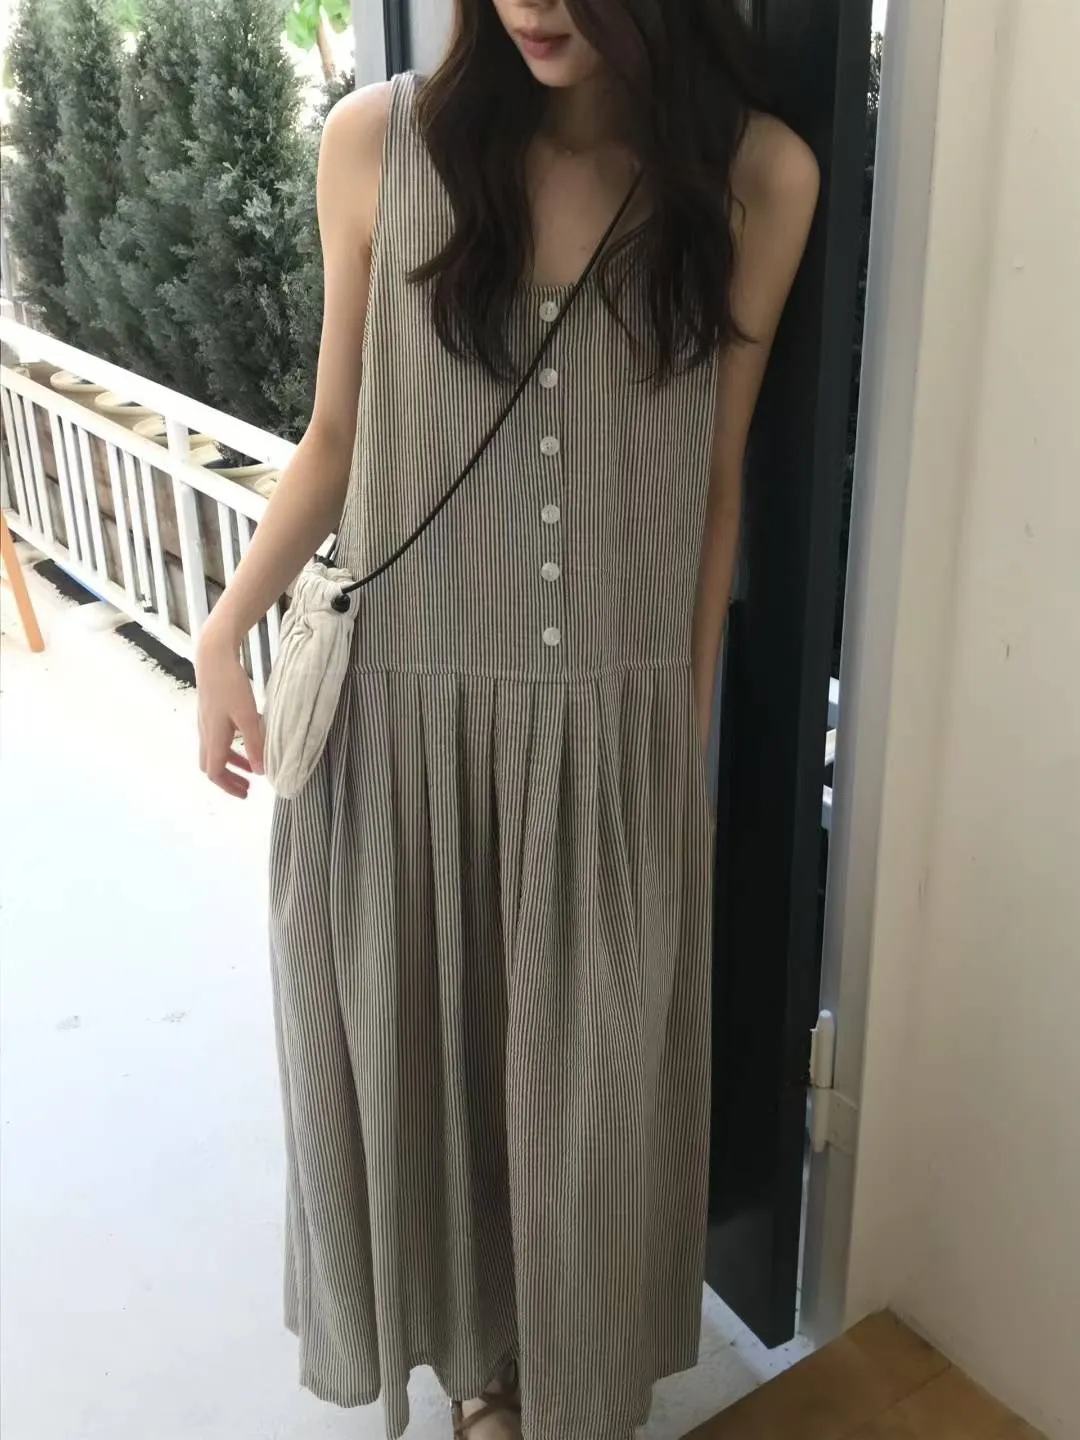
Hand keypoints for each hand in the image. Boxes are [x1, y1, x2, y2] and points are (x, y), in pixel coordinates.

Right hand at [196, 626, 264, 798]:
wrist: (214, 656)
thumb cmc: (231, 684)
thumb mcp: (248, 716)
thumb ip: (255, 744)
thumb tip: (261, 772)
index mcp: (213, 737)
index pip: (215, 772)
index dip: (229, 786)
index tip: (246, 794)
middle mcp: (205, 732)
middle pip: (211, 765)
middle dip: (228, 778)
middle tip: (247, 787)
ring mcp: (205, 722)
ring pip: (214, 751)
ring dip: (231, 763)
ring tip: (250, 767)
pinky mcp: (209, 712)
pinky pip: (217, 738)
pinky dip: (230, 748)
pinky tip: (244, 741)